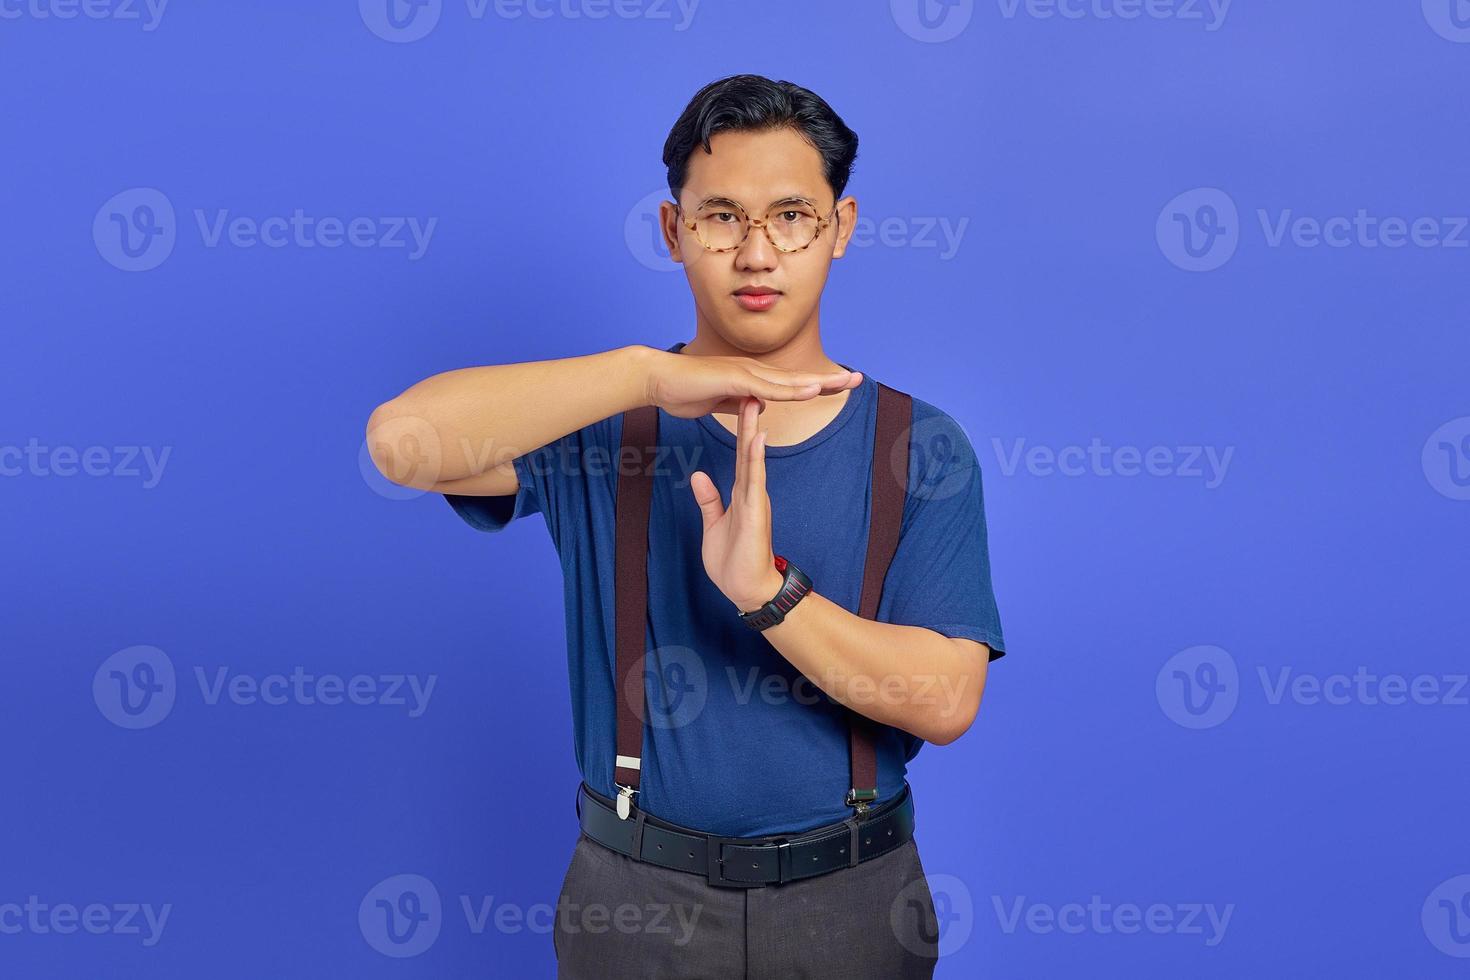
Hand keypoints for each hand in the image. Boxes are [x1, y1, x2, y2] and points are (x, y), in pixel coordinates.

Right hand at [643, 347, 860, 419]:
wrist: (658, 379)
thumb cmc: (684, 390)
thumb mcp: (721, 402)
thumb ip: (741, 404)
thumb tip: (760, 407)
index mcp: (751, 379)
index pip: (791, 384)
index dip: (816, 384)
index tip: (839, 386)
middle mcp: (753, 371)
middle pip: (798, 378)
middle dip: (829, 379)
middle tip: (858, 378)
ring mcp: (745, 373)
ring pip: (790, 380)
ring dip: (819, 381)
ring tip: (845, 381)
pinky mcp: (735, 379)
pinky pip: (769, 387)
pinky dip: (792, 390)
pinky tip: (812, 390)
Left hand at [690, 396, 788, 611]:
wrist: (748, 589)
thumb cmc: (733, 561)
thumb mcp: (714, 525)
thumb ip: (709, 500)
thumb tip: (698, 475)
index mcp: (742, 494)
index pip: (741, 456)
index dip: (739, 431)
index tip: (739, 405)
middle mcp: (752, 493)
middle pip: (748, 451)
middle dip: (748, 422)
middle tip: (751, 391)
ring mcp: (756, 501)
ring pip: (753, 461)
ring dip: (753, 433)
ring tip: (754, 405)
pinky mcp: (756, 513)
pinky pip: (755, 482)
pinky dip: (756, 460)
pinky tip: (756, 440)